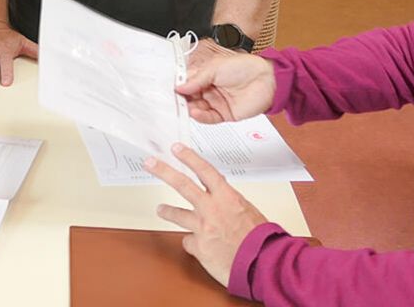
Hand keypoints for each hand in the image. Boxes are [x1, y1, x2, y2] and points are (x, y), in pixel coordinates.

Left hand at [144, 144, 267, 286]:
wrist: (263, 264)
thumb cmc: (261, 239)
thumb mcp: (247, 211)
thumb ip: (229, 202)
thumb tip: (219, 194)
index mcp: (227, 198)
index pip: (205, 171)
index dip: (189, 158)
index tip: (176, 148)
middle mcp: (211, 210)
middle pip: (183, 185)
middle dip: (164, 171)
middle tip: (150, 163)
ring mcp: (203, 228)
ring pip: (177, 214)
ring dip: (167, 211)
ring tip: (161, 209)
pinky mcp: (199, 247)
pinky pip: (190, 241)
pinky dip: (194, 243)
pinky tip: (201, 247)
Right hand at [178, 40, 275, 122]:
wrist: (267, 80)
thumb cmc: (245, 67)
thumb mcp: (215, 67)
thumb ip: (197, 79)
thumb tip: (179, 87)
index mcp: (205, 76)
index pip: (186, 83)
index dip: (177, 86)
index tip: (167, 89)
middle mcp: (209, 90)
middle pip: (189, 97)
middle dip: (180, 100)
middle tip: (170, 101)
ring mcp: (216, 103)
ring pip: (197, 109)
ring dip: (189, 109)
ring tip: (184, 107)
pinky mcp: (224, 114)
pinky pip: (208, 118)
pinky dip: (200, 117)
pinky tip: (195, 113)